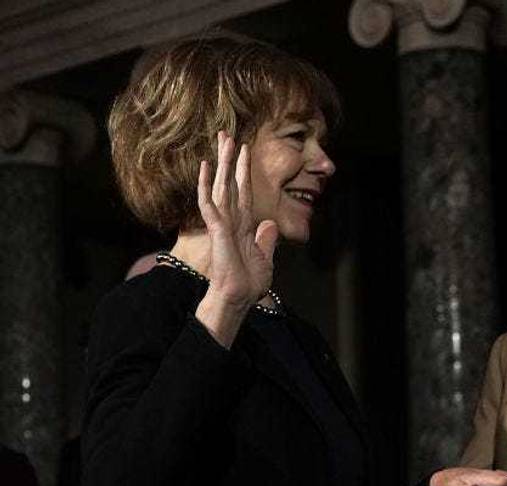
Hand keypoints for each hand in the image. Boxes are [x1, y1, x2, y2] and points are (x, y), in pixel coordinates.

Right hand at [199, 131, 279, 308]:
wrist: (238, 298)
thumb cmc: (248, 283)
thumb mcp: (264, 258)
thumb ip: (266, 240)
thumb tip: (269, 224)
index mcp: (242, 225)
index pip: (243, 192)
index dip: (243, 171)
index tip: (244, 151)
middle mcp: (231, 220)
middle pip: (229, 183)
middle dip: (229, 159)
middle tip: (226, 134)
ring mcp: (222, 223)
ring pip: (220, 186)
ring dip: (221, 163)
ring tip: (221, 140)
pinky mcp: (218, 230)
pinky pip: (209, 204)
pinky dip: (205, 185)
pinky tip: (204, 167)